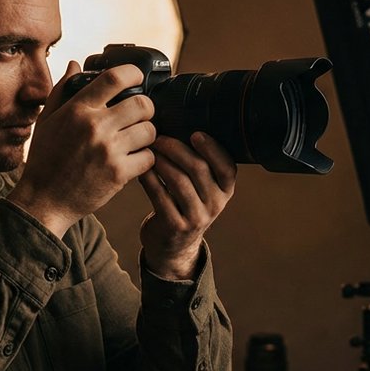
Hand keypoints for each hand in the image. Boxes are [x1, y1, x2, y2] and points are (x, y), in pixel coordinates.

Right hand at [7, 61, 157, 237]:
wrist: (44, 201)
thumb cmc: (45, 160)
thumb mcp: (47, 120)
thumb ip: (62, 91)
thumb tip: (75, 65)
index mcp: (77, 109)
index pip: (115, 78)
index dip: (133, 73)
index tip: (137, 77)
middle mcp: (95, 126)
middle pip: (142, 104)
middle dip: (145, 109)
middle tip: (138, 117)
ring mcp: (109, 150)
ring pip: (150, 130)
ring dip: (146, 135)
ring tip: (134, 141)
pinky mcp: (119, 173)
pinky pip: (148, 157)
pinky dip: (145, 159)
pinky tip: (132, 160)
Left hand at [138, 132, 236, 279]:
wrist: (173, 246)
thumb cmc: (185, 205)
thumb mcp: (202, 189)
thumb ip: (200, 165)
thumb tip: (182, 124)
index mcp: (225, 191)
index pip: (227, 167)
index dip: (213, 149)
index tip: (196, 133)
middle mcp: (216, 204)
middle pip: (199, 169)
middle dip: (177, 149)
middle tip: (159, 137)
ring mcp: (196, 217)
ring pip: (179, 182)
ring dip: (162, 161)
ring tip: (150, 149)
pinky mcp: (175, 226)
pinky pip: (160, 196)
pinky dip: (150, 179)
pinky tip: (142, 168)